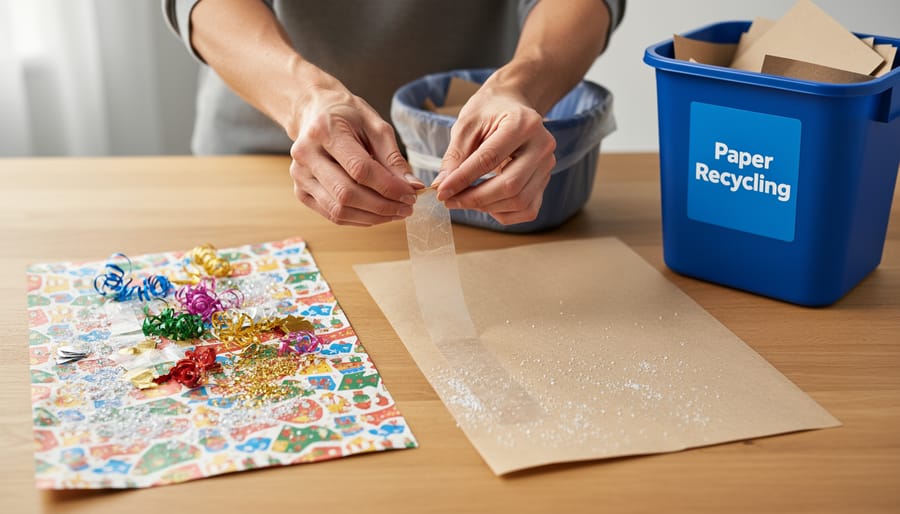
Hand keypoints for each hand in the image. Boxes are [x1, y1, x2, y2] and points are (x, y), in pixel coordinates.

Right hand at [289, 83, 423, 225]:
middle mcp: (306, 155)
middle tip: (407, 208)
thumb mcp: (375, 126)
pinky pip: (332, 215)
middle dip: (383, 206)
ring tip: (395, 213)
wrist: (314, 112)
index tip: (411, 194)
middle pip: (347, 194)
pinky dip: (359, 219)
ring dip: (372, 217)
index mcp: (324, 131)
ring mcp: (300, 176)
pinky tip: (377, 213)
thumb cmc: (347, 116)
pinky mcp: (301, 192)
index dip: (389, 187)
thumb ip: (393, 157)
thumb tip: (412, 186)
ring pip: (339, 210)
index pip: (360, 169)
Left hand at [434, 85, 555, 224]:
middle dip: (475, 198)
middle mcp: (542, 146)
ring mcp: (547, 166)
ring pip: (519, 202)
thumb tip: (442, 186)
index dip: (463, 179)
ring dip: (486, 208)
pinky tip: (485, 203)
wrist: (512, 106)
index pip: (490, 159)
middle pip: (510, 186)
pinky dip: (503, 213)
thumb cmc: (489, 112)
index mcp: (523, 124)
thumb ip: (455, 155)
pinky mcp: (545, 182)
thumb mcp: (467, 125)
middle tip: (449, 200)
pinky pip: (527, 209)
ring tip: (463, 200)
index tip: (441, 191)